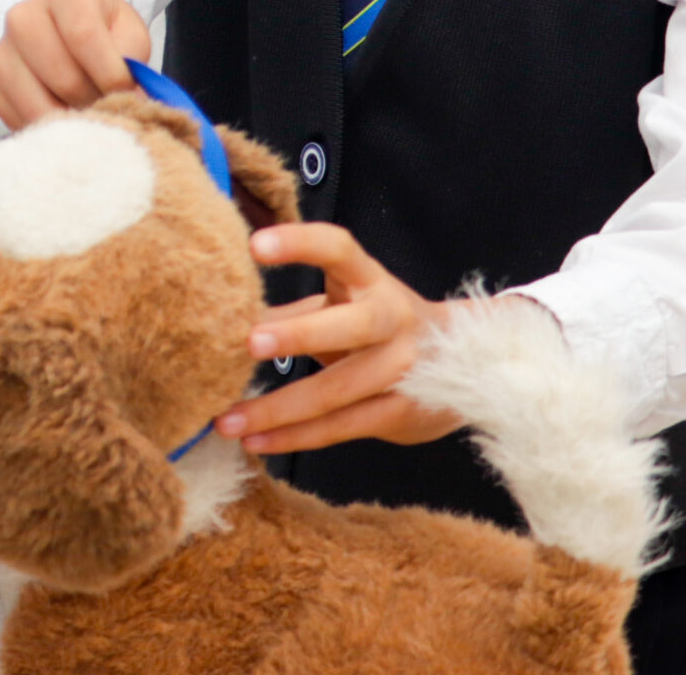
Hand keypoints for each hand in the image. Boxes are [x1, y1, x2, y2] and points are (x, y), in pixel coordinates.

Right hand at [0, 0, 151, 129]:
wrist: (67, 34)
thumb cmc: (103, 32)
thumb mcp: (128, 32)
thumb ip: (132, 59)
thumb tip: (130, 98)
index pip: (83, 36)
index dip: (109, 73)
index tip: (127, 93)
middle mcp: (23, 17)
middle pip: (60, 73)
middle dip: (91, 99)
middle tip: (109, 106)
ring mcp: (3, 54)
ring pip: (37, 102)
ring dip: (71, 119)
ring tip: (90, 115)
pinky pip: (21, 120)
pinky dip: (50, 129)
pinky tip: (67, 119)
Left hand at [211, 222, 478, 454]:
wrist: (463, 364)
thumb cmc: (376, 324)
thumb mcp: (343, 304)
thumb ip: (291, 312)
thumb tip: (222, 319)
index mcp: (370, 280)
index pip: (338, 249)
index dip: (300, 244)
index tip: (254, 246)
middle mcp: (391, 318)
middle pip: (348, 325)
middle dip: (298, 334)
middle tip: (248, 342)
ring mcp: (402, 368)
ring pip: (336, 390)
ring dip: (278, 409)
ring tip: (227, 420)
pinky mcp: (401, 411)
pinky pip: (341, 427)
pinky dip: (294, 436)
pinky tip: (256, 442)